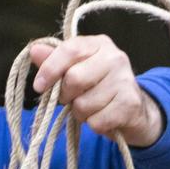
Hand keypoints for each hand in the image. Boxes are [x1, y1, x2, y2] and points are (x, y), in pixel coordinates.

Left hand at [29, 35, 164, 147]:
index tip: (39, 86)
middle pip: (74, 79)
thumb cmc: (99, 88)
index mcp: (100, 44)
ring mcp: (125, 81)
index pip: (70, 49)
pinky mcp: (130, 104)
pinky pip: (96, 122)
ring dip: (80, 113)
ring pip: (83, 104)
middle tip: (72, 99)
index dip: (50, 69)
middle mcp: (115, 58)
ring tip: (91, 108)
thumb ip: (55, 61)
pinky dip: (94, 125)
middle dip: (66, 95)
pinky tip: (103, 117)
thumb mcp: (77, 70)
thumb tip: (34, 50)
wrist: (135, 111)